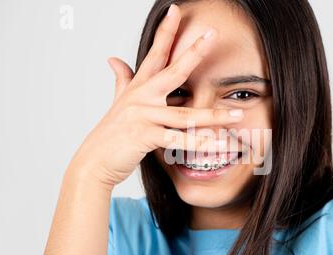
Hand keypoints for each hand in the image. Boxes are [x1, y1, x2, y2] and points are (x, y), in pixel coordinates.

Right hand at [67, 4, 243, 189]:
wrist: (94, 161)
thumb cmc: (111, 134)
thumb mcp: (118, 102)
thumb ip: (122, 79)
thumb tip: (114, 59)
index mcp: (139, 87)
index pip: (156, 54)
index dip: (166, 32)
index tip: (176, 10)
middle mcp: (142, 98)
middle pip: (173, 71)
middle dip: (194, 52)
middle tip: (213, 35)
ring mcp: (143, 116)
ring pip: (185, 115)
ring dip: (214, 116)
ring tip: (237, 116)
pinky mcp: (144, 136)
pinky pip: (177, 139)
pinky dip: (198, 144)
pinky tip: (217, 145)